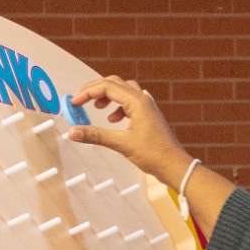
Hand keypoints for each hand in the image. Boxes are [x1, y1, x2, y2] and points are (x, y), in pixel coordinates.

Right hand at [65, 76, 193, 186]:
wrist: (175, 166)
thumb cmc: (157, 154)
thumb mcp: (122, 144)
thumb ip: (96, 136)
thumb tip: (74, 132)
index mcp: (138, 102)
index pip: (106, 86)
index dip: (87, 93)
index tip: (74, 102)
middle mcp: (143, 100)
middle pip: (114, 83)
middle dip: (95, 90)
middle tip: (80, 100)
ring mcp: (147, 107)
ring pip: (122, 91)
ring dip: (107, 96)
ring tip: (96, 107)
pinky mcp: (148, 116)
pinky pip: (130, 102)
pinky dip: (117, 107)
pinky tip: (113, 119)